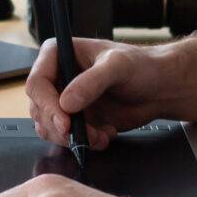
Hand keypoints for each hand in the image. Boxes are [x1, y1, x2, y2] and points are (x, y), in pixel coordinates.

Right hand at [24, 37, 166, 150]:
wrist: (159, 88)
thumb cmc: (141, 66)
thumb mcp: (118, 66)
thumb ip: (92, 82)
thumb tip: (66, 103)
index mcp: (59, 54)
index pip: (37, 82)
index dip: (46, 105)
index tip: (65, 122)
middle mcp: (57, 77)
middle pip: (39, 109)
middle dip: (60, 127)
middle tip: (83, 135)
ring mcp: (64, 100)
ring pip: (49, 127)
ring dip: (73, 138)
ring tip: (100, 135)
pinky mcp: (75, 119)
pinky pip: (66, 138)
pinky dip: (84, 142)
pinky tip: (104, 135)